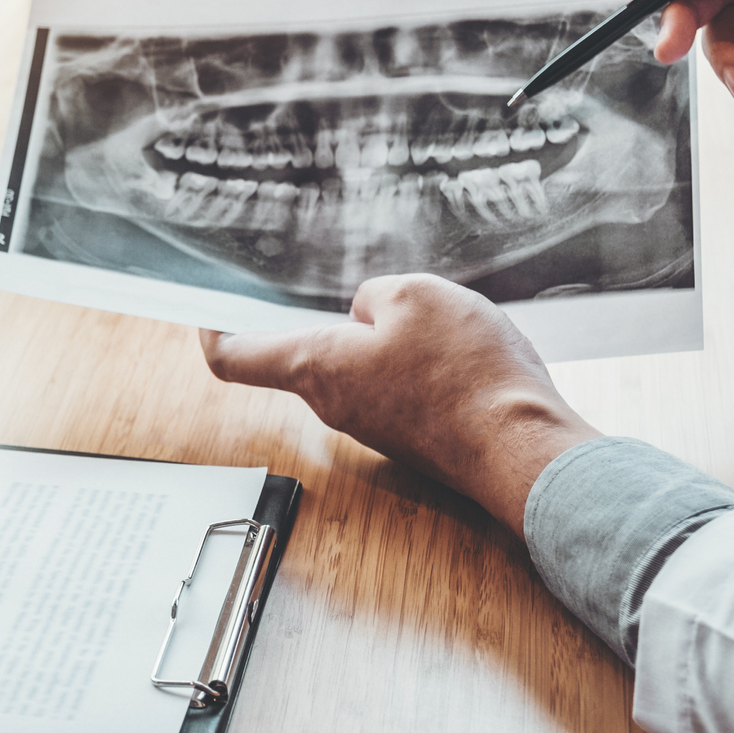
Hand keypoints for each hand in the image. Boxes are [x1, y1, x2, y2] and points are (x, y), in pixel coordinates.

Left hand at [200, 275, 599, 537]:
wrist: (525, 450)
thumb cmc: (467, 373)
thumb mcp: (416, 296)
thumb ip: (374, 296)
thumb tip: (367, 312)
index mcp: (316, 367)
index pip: (236, 357)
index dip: (213, 329)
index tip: (208, 309)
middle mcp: (335, 406)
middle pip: (303, 356)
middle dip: (323, 316)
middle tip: (344, 282)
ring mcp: (375, 427)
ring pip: (358, 369)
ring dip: (379, 337)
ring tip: (428, 312)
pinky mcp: (414, 436)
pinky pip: (398, 388)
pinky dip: (415, 361)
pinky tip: (455, 344)